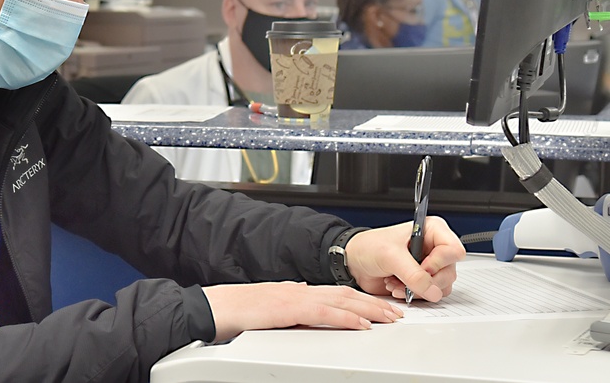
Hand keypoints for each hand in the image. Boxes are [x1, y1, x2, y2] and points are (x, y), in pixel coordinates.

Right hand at [201, 282, 403, 341]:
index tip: (380, 307)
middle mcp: (300, 290)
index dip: (361, 299)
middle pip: (345, 294)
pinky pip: (325, 314)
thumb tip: (302, 297)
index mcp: (297, 291)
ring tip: (389, 317)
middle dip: (373, 303)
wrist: (217, 306)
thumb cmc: (238, 309)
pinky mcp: (290, 309)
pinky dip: (347, 318)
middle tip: (396, 312)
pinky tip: (362, 324)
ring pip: (342, 301)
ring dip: (369, 309)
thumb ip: (288, 301)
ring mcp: (296, 298)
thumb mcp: (270, 304)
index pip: (337, 293)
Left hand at [344, 216, 465, 301]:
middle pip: (450, 272)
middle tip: (407, 279)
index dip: (439, 263)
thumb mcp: (391, 256)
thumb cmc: (369, 247)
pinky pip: (430, 295)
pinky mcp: (423, 281)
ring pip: (442, 287)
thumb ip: (413, 274)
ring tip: (397, 282)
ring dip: (418, 290)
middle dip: (426, 281)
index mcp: (432, 231)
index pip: (453, 250)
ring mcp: (430, 266)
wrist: (354, 262)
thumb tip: (433, 291)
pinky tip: (397, 287)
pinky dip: (414, 295)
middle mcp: (435, 248)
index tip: (421, 266)